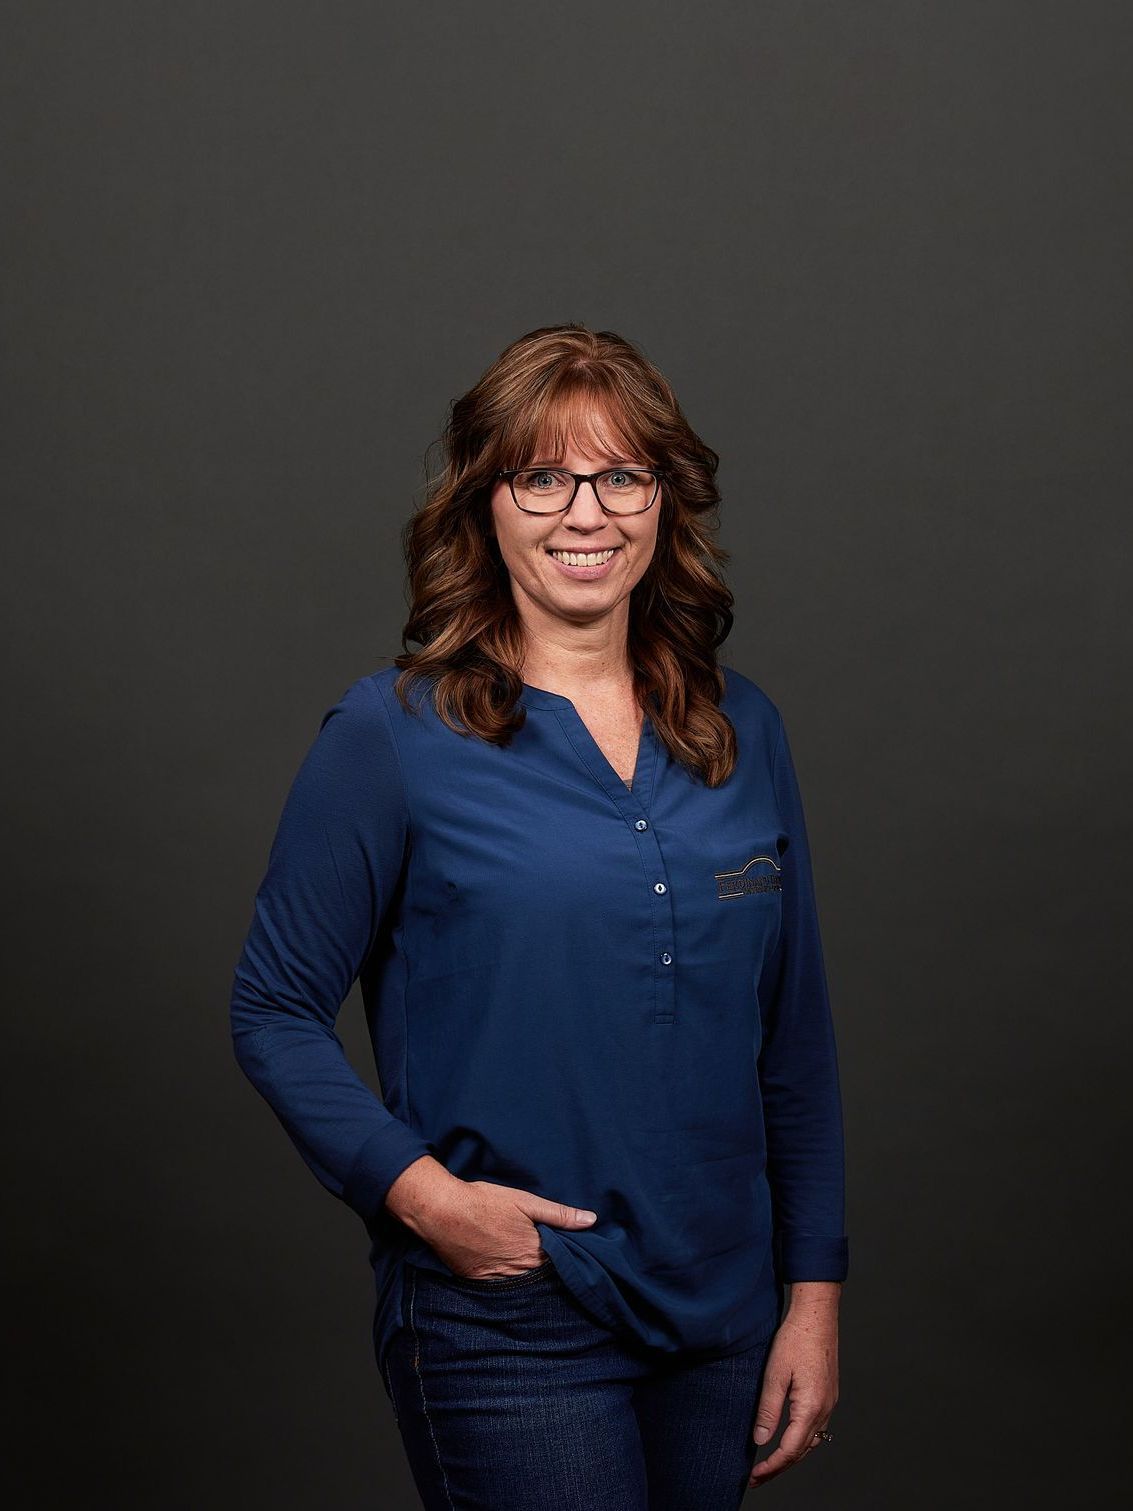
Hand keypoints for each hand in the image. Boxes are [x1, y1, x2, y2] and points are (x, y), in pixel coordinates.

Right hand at [385, 1159, 597, 1278]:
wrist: (443, 1212)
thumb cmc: (485, 1202)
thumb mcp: (526, 1202)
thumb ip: (559, 1214)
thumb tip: (591, 1220)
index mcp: (534, 1252)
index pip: (560, 1263)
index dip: (565, 1258)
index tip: (571, 1253)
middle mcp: (518, 1271)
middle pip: (541, 1275)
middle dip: (547, 1269)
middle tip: (547, 1258)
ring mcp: (497, 1279)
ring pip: (521, 1283)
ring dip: (527, 1277)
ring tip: (526, 1265)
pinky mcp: (478, 1281)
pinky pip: (499, 1286)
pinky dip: (505, 1279)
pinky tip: (504, 1268)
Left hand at [748, 1284, 839, 1488]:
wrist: (816, 1315)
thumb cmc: (795, 1339)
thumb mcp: (775, 1373)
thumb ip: (768, 1409)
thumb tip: (761, 1439)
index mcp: (811, 1407)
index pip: (790, 1449)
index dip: (771, 1467)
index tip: (754, 1476)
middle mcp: (824, 1410)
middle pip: (802, 1451)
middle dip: (780, 1467)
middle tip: (757, 1477)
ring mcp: (829, 1403)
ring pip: (811, 1442)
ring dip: (791, 1456)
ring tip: (770, 1464)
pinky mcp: (828, 1395)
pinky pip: (816, 1428)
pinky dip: (801, 1441)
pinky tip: (788, 1438)